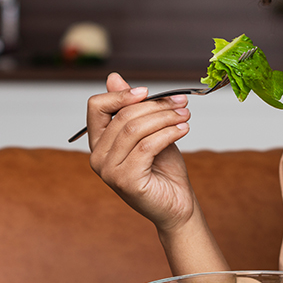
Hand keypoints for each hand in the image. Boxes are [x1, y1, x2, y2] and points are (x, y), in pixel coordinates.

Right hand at [85, 73, 195, 230]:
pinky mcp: (126, 181)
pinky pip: (147, 146)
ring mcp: (109, 171)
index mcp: (98, 143)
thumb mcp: (148, 132)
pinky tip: (183, 129)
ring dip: (165, 117)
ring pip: (135, 129)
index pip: (96, 107)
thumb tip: (113, 77)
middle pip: (123, 116)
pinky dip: (169, 133)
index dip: (121, 95)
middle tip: (181, 102)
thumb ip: (132, 108)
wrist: (176, 204)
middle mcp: (97, 157)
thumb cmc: (163, 170)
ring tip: (185, 114)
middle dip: (156, 105)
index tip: (147, 92)